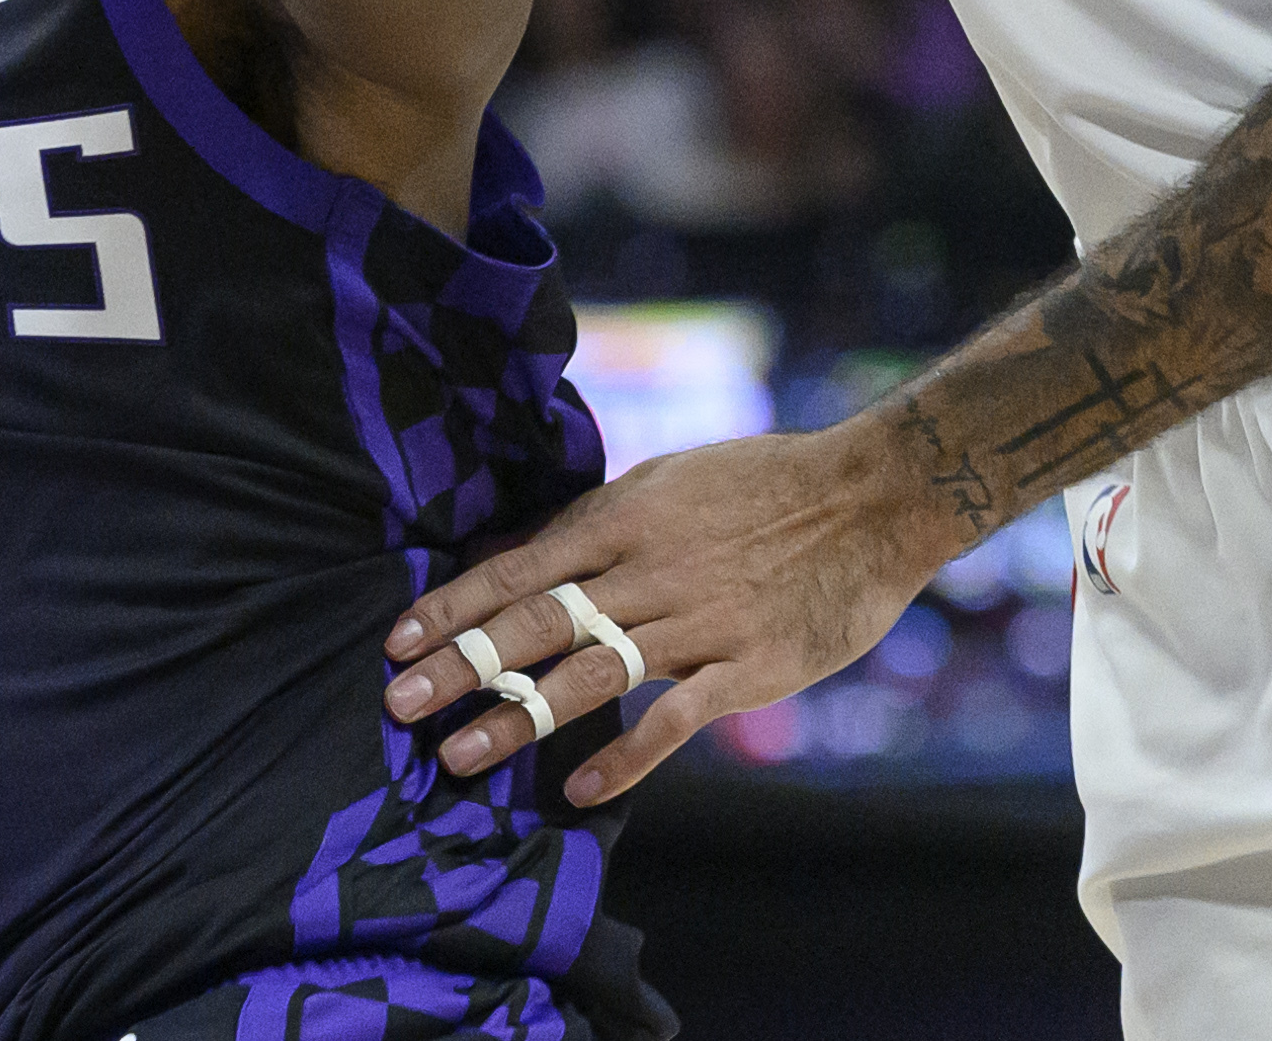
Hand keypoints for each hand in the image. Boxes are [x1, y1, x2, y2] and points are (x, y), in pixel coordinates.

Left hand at [382, 422, 952, 801]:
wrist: (874, 497)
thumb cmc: (767, 483)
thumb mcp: (672, 479)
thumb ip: (603, 523)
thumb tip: (526, 553)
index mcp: (627, 516)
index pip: (520, 566)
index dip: (455, 605)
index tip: (397, 638)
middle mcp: (650, 569)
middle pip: (537, 621)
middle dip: (461, 664)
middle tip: (398, 703)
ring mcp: (698, 622)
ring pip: (590, 672)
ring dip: (518, 717)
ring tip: (458, 757)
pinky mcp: (747, 668)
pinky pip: (673, 718)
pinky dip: (625, 757)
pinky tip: (578, 791)